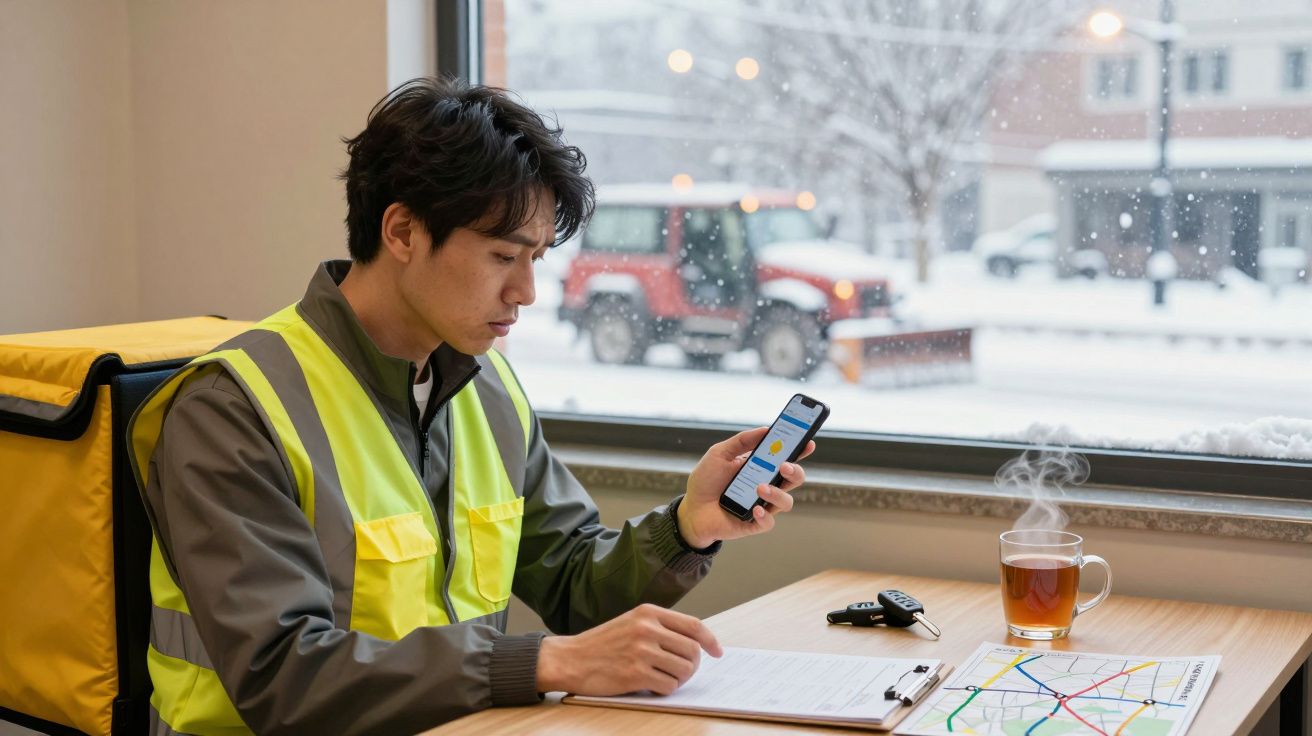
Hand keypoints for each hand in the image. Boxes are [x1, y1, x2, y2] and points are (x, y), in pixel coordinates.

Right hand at [535, 603, 722, 695]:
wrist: (570, 659)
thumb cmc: (602, 644)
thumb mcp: (631, 622)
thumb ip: (659, 627)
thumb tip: (695, 642)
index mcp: (648, 613)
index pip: (693, 625)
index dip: (710, 640)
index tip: (717, 652)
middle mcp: (647, 629)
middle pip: (692, 650)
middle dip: (693, 665)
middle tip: (683, 672)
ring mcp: (642, 651)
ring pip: (684, 670)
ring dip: (679, 679)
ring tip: (664, 678)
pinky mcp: (635, 674)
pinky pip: (668, 686)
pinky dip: (665, 689)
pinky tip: (652, 685)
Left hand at [676, 426, 814, 548]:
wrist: (691, 509)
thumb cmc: (706, 481)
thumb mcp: (719, 454)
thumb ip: (741, 441)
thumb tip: (766, 429)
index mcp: (761, 467)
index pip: (787, 457)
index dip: (800, 449)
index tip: (807, 442)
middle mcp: (766, 485)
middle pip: (794, 479)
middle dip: (795, 471)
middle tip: (784, 466)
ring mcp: (763, 505)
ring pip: (786, 501)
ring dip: (777, 493)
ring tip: (760, 488)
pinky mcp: (755, 523)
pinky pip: (769, 522)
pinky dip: (764, 516)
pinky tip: (755, 509)